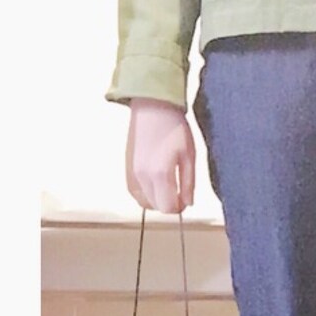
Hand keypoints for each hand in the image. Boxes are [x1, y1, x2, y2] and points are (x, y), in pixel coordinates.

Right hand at [126, 98, 195, 213]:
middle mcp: (142, 177)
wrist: (152, 108)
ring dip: (157, 201)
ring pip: (144, 203)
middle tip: (179, 192)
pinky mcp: (126, 169)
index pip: (168, 207)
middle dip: (169, 204)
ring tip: (168, 186)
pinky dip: (146, 195)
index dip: (179, 207)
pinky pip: (135, 193)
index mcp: (160, 174)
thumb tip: (187, 203)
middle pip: (156, 207)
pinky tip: (156, 183)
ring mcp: (132, 174)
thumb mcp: (189, 156)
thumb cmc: (173, 127)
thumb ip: (188, 183)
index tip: (186, 199)